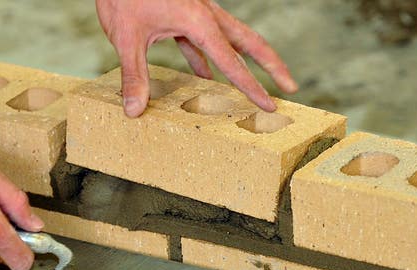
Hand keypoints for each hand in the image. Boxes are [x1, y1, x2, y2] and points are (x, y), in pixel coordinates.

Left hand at [95, 0, 297, 116]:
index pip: (232, 62)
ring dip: (244, 62)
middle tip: (290, 88)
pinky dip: (206, 60)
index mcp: (198, 21)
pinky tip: (205, 77)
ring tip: (253, 85)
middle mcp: (204, 15)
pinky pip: (202, 41)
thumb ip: (134, 75)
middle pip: (249, 42)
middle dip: (272, 66)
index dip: (252, 87)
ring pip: (230, 40)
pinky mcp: (183, 14)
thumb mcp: (126, 37)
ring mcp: (196, 13)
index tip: (270, 105)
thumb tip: (135, 110)